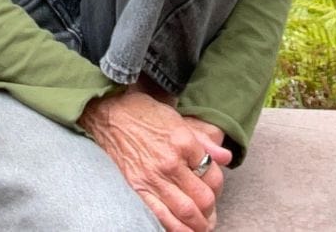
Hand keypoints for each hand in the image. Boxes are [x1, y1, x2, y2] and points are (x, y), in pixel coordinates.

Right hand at [79, 88, 229, 231]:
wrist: (110, 115)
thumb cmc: (144, 114)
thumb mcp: (178, 120)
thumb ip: (204, 141)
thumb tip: (226, 158)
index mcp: (184, 142)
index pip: (213, 175)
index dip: (218, 186)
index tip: (214, 189)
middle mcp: (170, 163)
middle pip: (202, 198)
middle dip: (210, 209)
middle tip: (210, 213)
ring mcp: (152, 178)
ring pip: (184, 212)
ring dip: (197, 225)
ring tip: (201, 227)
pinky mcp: (136, 189)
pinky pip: (159, 216)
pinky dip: (173, 228)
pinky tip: (181, 229)